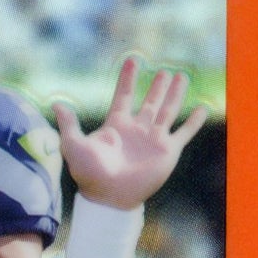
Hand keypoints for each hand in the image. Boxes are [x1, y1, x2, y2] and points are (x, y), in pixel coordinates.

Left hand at [52, 58, 207, 209]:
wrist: (109, 197)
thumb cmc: (89, 173)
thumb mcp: (74, 145)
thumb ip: (69, 124)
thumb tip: (56, 103)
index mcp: (116, 125)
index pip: (123, 95)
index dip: (127, 78)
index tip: (133, 60)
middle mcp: (137, 129)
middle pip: (150, 101)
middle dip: (157, 86)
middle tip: (165, 71)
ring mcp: (154, 139)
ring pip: (168, 111)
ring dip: (175, 95)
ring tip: (182, 77)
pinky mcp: (167, 151)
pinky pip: (184, 133)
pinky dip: (193, 121)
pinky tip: (202, 109)